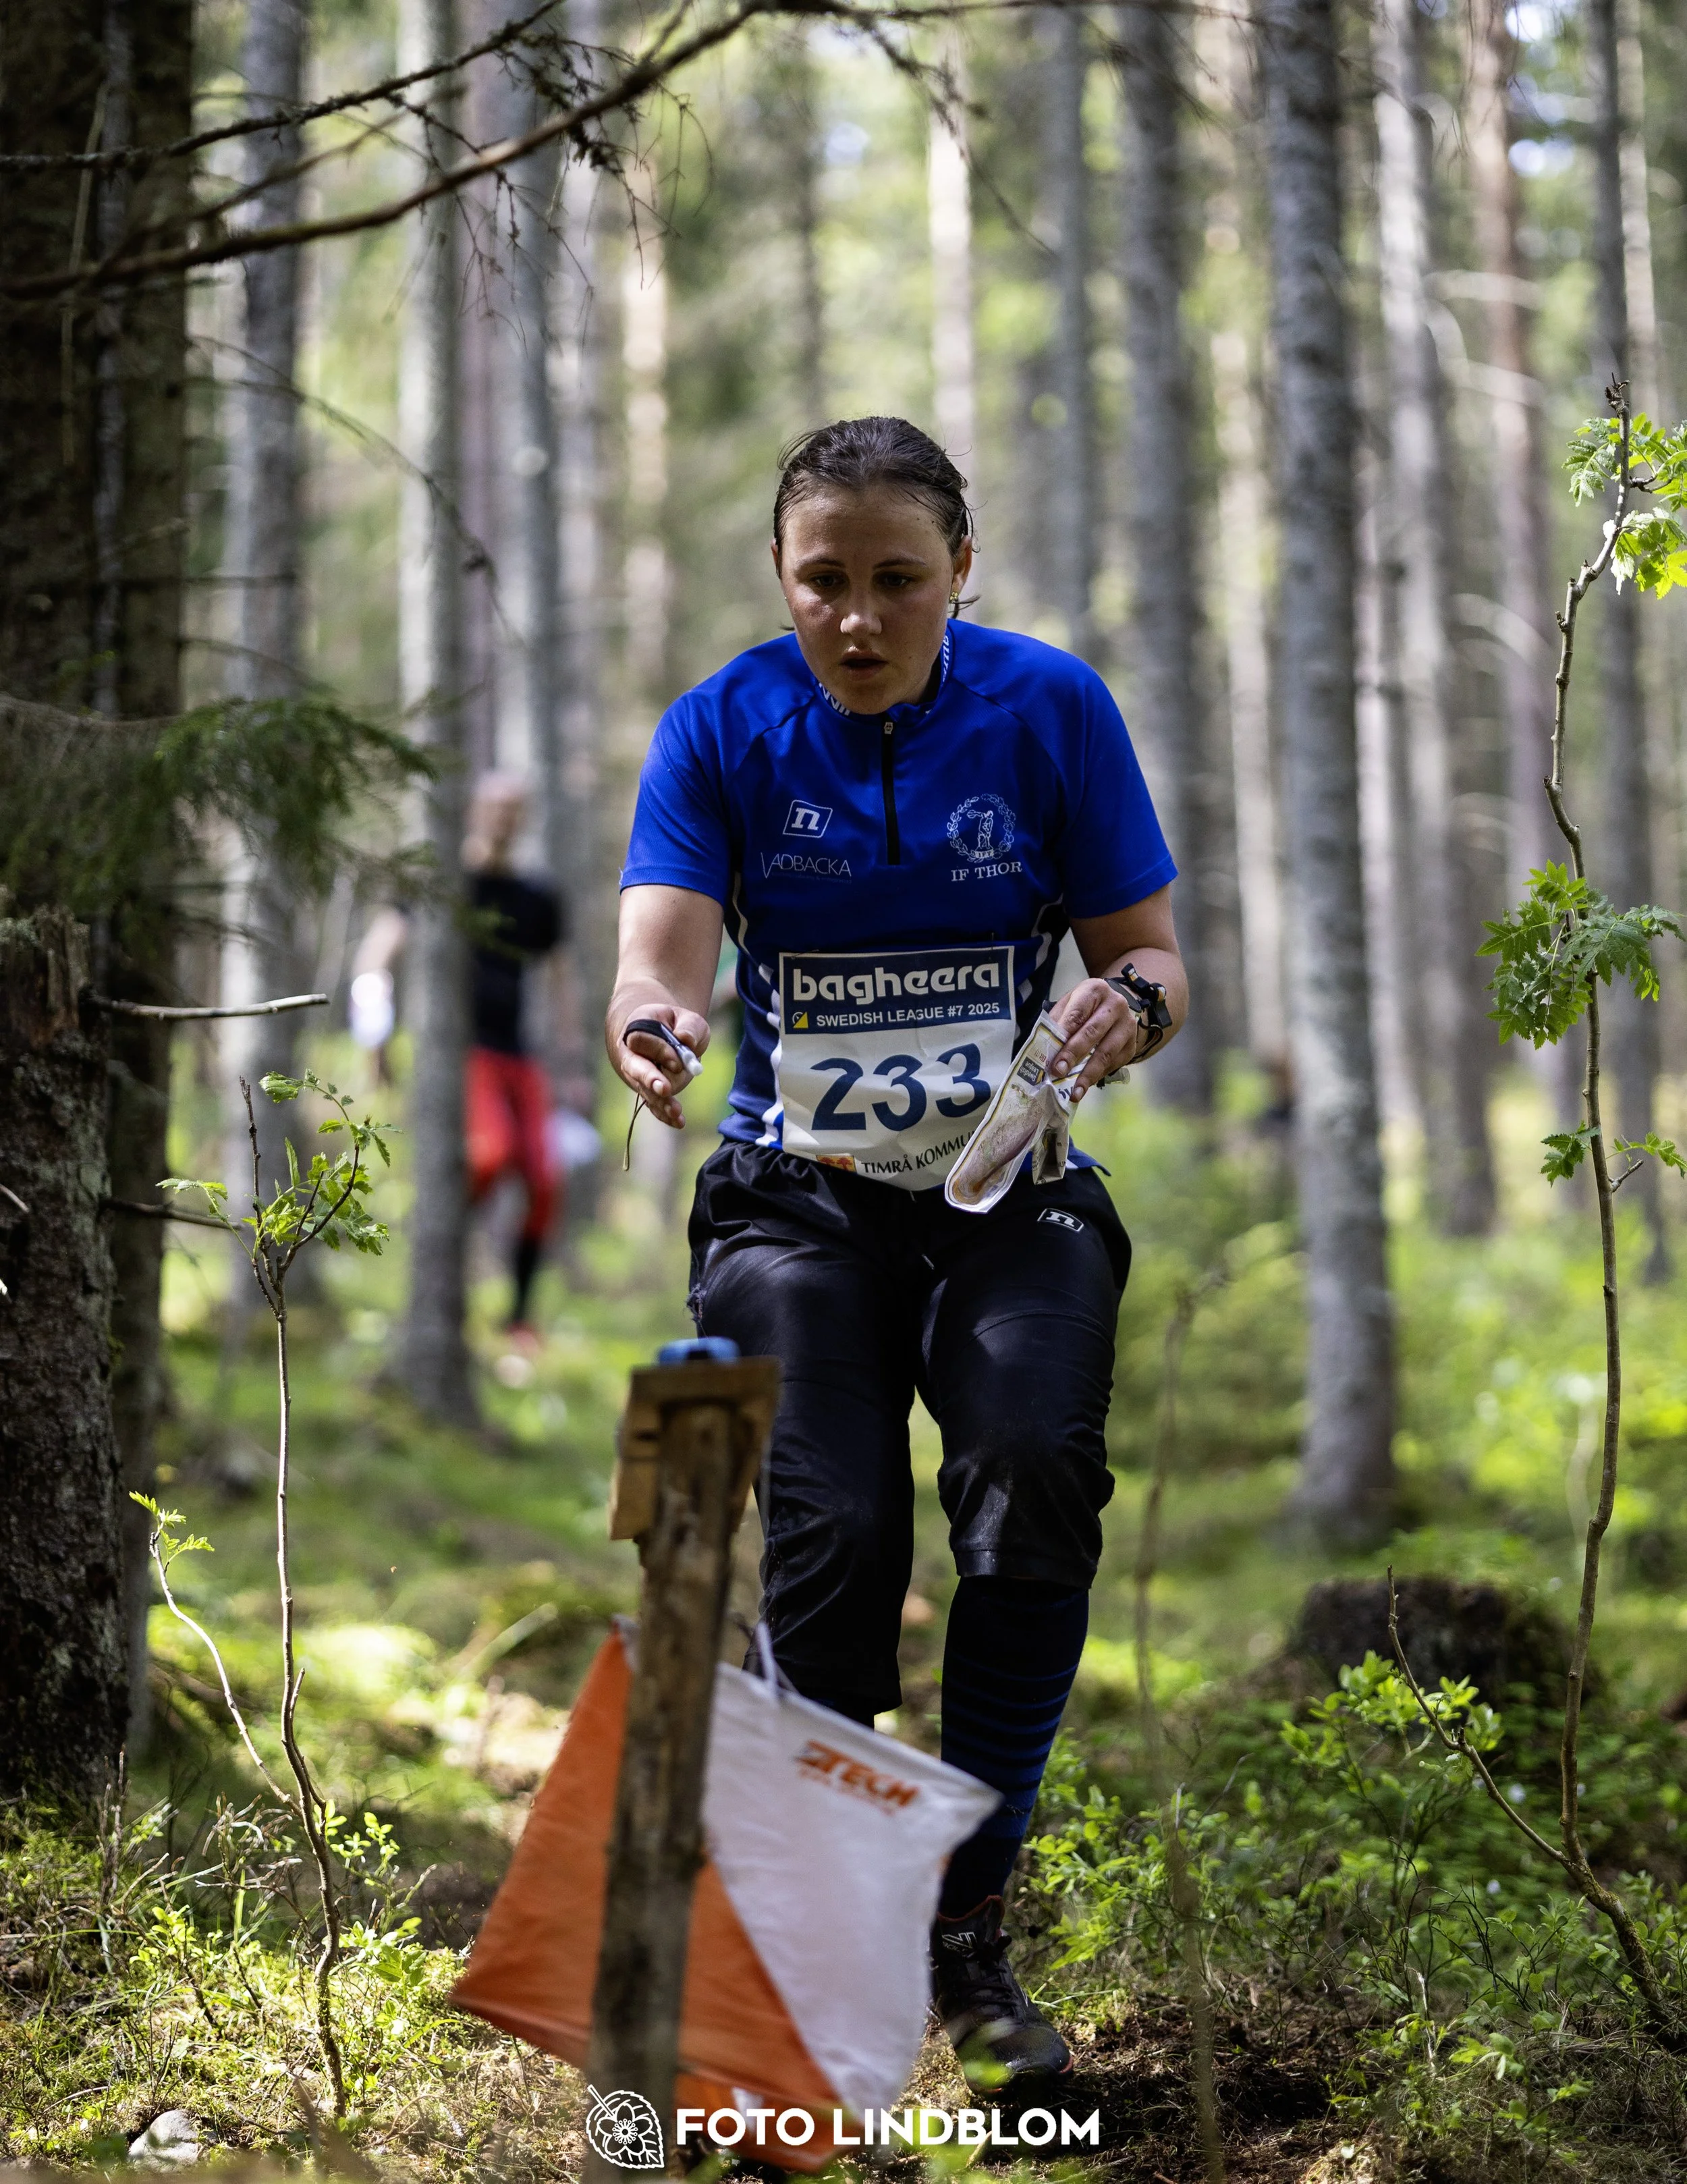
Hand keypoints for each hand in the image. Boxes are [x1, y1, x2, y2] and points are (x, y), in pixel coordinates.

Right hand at [610, 1000, 710, 1128]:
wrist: (664, 1038)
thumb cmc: (677, 1026)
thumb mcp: (688, 1019)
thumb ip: (689, 1027)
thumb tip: (685, 1040)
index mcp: (636, 1027)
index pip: (641, 1039)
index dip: (660, 1050)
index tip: (678, 1062)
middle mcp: (630, 1052)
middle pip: (634, 1067)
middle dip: (649, 1079)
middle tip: (664, 1089)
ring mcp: (636, 1074)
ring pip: (645, 1089)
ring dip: (661, 1101)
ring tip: (676, 1111)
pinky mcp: (646, 1091)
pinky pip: (653, 1104)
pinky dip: (665, 1114)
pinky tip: (677, 1122)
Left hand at [1048, 979, 1139, 1100]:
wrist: (1114, 1005)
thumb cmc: (1084, 1007)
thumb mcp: (1068, 1005)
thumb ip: (1056, 1023)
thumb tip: (1042, 1051)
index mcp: (1094, 991)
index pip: (1077, 1013)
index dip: (1064, 1034)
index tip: (1052, 1053)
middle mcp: (1115, 1005)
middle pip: (1092, 1032)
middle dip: (1073, 1054)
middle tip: (1058, 1072)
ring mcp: (1127, 1025)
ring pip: (1106, 1052)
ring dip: (1088, 1074)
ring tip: (1074, 1091)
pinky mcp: (1132, 1044)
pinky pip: (1114, 1063)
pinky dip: (1097, 1076)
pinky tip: (1085, 1086)